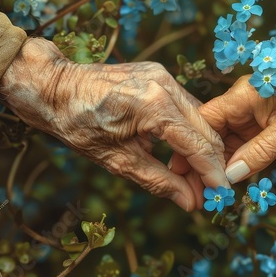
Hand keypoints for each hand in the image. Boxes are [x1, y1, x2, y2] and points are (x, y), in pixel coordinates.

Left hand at [0, 38, 228, 210]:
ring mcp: (163, 76)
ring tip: (193, 177)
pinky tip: (181, 152)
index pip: (197, 144)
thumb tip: (190, 202)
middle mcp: (165, 84)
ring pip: (199, 117)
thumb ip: (159, 181)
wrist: (54, 87)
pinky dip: (188, 131)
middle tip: (209, 191)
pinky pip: (185, 106)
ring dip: (201, 147)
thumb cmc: (77, 124)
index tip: (221, 196)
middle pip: (206, 129)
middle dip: (211, 163)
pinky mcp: (160, 74)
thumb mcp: (117, 160)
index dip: (212, 173)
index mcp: (153, 105)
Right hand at [174, 54, 275, 183]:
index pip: (206, 120)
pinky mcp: (264, 122)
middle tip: (197, 193)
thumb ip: (261, 152)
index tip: (184, 174)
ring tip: (210, 193)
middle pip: (212, 133)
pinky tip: (230, 182)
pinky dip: (237, 162)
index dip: (193, 147)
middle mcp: (243, 103)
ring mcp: (253, 113)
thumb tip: (230, 176)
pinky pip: (244, 144)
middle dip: (204, 162)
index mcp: (244, 96)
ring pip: (226, 141)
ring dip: (219, 165)